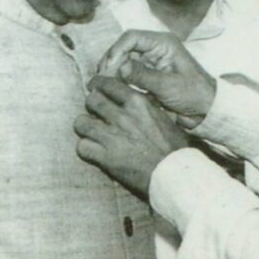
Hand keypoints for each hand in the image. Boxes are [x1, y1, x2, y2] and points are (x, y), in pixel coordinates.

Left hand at [74, 76, 193, 198]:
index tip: (94, 87)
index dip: (98, 85)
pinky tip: (92, 151)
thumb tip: (142, 102)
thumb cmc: (177, 148)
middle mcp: (123, 116)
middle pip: (92, 100)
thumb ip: (149, 108)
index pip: (108, 84)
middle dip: (91, 105)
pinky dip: (85, 149)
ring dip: (84, 127)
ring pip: (81, 123)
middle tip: (93, 111)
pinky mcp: (107, 158)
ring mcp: (113, 137)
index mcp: (139, 103)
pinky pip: (82, 147)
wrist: (176, 173)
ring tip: (89, 131)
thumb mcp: (166, 118)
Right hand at [97, 30, 215, 126]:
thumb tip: (119, 67)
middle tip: (99, 79)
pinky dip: (118, 80)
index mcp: (162, 44)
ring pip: (123, 61)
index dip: (116, 50)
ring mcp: (150, 62)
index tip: (107, 68)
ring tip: (101, 86)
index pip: (131, 38)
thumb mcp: (168, 85)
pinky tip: (111, 89)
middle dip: (110, 62)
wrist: (206, 110)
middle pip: (124, 48)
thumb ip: (143, 75)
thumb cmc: (194, 94)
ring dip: (112, 71)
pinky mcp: (148, 76)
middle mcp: (154, 49)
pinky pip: (128, 73)